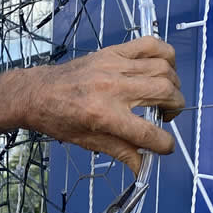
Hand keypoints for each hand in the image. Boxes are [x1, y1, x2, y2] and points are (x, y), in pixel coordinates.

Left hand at [14, 36, 183, 173]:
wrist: (37, 93)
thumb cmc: (58, 119)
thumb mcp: (88, 141)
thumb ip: (121, 152)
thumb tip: (143, 167)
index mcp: (105, 115)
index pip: (150, 133)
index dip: (165, 145)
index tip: (165, 147)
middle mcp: (113, 88)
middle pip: (165, 93)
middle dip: (176, 108)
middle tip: (165, 117)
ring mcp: (114, 66)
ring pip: (163, 68)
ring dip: (173, 84)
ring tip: (163, 96)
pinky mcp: (113, 52)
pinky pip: (150, 45)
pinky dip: (165, 54)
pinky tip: (163, 68)